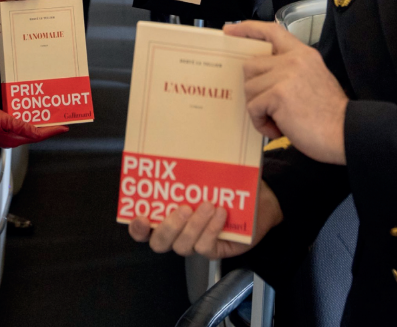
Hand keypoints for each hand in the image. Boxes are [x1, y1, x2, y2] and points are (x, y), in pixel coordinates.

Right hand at [0, 103, 67, 147]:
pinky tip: (28, 112)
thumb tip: (36, 131)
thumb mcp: (4, 120)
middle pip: (35, 134)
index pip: (38, 136)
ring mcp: (6, 135)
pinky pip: (19, 126)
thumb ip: (21, 126)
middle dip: (47, 128)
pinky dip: (26, 120)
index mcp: (13, 139)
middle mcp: (11, 139)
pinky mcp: (1, 130)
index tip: (63, 128)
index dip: (52, 132)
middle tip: (58, 120)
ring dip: (37, 123)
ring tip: (46, 115)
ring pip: (27, 130)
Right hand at [128, 183, 281, 258]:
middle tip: (182, 207)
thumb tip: (175, 145)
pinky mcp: (213, 250)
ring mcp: (195, 243)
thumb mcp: (204, 175)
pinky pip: (206, 246)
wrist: (259, 201)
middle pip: (160, 243)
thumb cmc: (226, 185)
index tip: (141, 216)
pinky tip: (220, 213)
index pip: (143, 229)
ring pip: (183, 246)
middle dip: (168, 227)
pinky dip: (212, 229)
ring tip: (208, 204)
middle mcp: (178, 233)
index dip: (137, 228)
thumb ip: (188, 169)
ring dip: (194, 225)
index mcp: (168, 216)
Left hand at [229, 22, 348, 164]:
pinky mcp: (277, 94)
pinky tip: (277, 130)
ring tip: (277, 121)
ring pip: (249, 88)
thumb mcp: (314, 79)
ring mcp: (285, 75)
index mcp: (303, 54)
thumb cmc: (330, 116)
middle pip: (250, 66)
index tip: (230, 30)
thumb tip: (261, 76)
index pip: (272, 31)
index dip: (248, 29)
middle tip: (269, 108)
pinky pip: (253, 107)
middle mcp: (294, 59)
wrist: (346, 133)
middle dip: (254, 90)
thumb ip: (291, 70)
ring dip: (258, 109)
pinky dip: (261, 123)